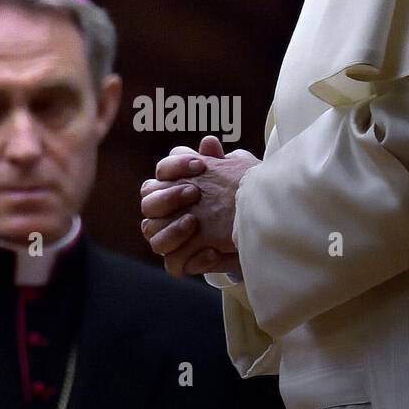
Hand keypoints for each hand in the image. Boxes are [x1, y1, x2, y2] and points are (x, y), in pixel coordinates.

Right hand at [140, 136, 259, 277]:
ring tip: (195, 223)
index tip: (201, 165)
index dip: (174, 166)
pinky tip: (213, 252)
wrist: (260, 229)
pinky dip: (192, 260)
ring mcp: (172, 238)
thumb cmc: (242, 200)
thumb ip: (220, 161)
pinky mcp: (184, 262)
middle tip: (194, 192)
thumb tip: (208, 143)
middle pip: (148, 204)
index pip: (160, 173)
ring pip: (153, 236)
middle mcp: (167, 214)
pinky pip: (174, 264)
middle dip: (169, 197)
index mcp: (175, 187)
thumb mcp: (237, 177)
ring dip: (172, 229)